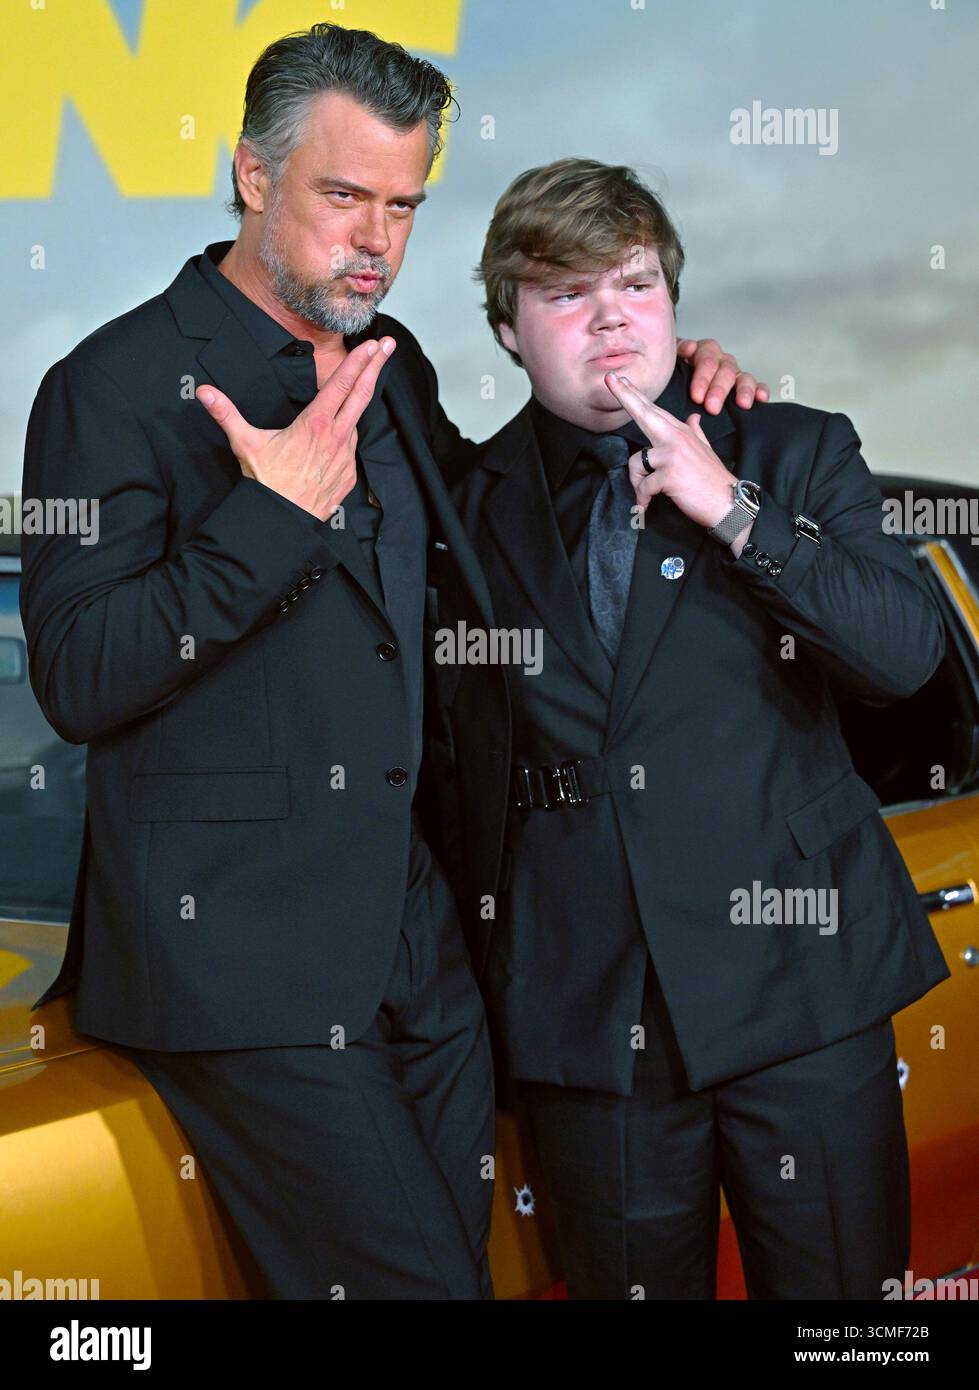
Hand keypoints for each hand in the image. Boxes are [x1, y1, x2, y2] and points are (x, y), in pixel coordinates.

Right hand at [195, 337, 395, 520]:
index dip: (360, 361)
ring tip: (359, 389)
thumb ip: (226, 413)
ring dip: (358, 405)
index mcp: (316, 425)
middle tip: (387, 346)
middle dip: (376, 367)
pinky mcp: (349, 476)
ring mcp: (346, 458)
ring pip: (355, 423)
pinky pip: (351, 450)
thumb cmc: (266, 483)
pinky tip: (341, 434)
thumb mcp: (245, 443)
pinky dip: (348, 437)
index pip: (343, 384)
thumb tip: (204, 392)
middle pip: (362, 395)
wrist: (282, 522)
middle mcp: (337, 438)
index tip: (374, 344)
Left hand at [605, 371, 735, 530]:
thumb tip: (694, 417)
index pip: (654, 410)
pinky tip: (648, 505)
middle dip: (624, 395)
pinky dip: (643, 499)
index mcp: (682, 432)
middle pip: (644, 414)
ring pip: (635, 462)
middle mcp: (677, 437)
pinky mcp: (670, 474)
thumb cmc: (714, 481)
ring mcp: (673, 454)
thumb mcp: (706, 451)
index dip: (634, 394)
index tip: (618, 379)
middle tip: (609, 378)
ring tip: (648, 495)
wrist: (730, 503)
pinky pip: (643, 486)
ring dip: (637, 483)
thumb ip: (696, 432)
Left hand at [676, 337, 768, 414]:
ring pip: (742, 376)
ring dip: (743, 390)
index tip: (696, 396)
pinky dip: (760, 391)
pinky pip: (756, 386)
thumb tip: (689, 348)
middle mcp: (720, 361)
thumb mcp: (669, 362)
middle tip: (712, 407)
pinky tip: (761, 399)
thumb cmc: (671, 374)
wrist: (672, 384)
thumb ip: (676, 352)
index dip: (703, 378)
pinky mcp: (743, 386)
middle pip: (724, 370)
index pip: (706, 359)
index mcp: (702, 352)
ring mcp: (733, 373)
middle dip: (719, 389)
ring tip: (743, 404)